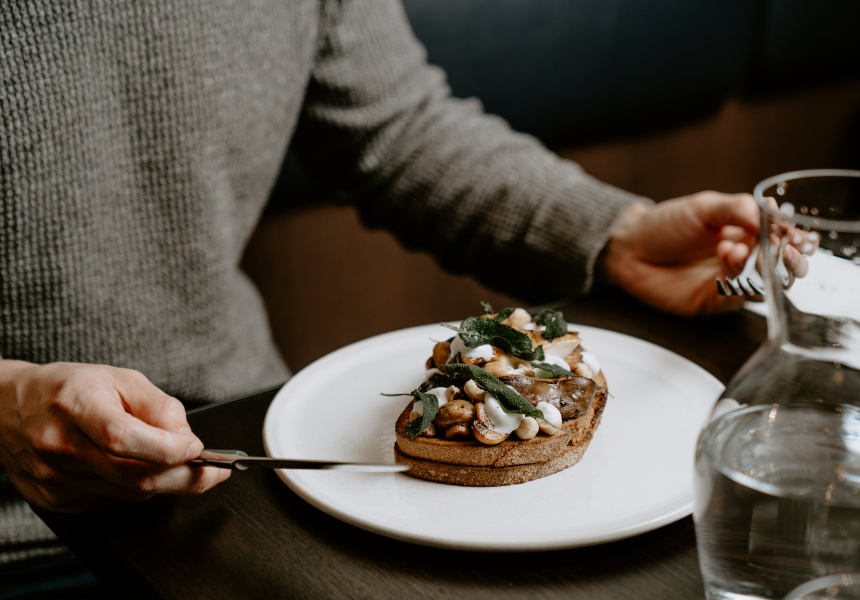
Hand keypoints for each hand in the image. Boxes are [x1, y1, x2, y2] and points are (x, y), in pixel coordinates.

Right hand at [0, 361, 229, 512]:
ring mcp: (54, 479)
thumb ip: (160, 407)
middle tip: (213, 472)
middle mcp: (59, 446)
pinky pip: (113, 501)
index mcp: (74, 405)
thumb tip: (188, 441)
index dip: (167, 449)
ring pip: (128, 494)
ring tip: (176, 462)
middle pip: (133, 477)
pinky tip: (136, 468)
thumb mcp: (122, 379)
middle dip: (184, 478)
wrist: (10, 407)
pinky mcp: (55, 500)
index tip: (199, 449)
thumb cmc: (72, 388)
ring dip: (163, 483)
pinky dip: (136, 489)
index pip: (124, 438)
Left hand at [598, 191, 808, 315]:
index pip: (782, 239)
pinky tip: (728, 254)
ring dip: (764, 266)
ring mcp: (730, 281)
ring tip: (741, 247)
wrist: (629, 247)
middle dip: (790, 258)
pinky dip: (740, 276)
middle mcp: (744, 259)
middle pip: (783, 267)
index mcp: (746, 233)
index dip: (791, 235)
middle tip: (783, 248)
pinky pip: (739, 296)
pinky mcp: (715, 300)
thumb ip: (737, 208)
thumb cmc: (664, 224)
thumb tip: (769, 211)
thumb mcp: (704, 207)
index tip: (790, 228)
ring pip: (766, 284)